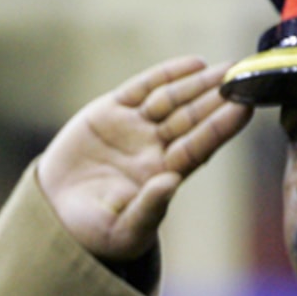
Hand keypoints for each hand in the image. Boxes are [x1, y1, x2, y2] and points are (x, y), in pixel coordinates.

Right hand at [34, 57, 253, 262]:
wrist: (52, 213)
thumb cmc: (92, 232)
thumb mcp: (122, 231)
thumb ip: (148, 209)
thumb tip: (170, 182)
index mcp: (162, 176)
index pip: (198, 147)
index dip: (220, 127)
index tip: (243, 108)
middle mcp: (154, 148)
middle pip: (191, 118)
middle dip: (217, 98)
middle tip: (243, 76)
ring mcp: (134, 127)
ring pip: (172, 100)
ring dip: (199, 83)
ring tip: (226, 67)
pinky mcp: (111, 111)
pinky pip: (142, 87)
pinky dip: (166, 74)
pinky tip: (193, 64)